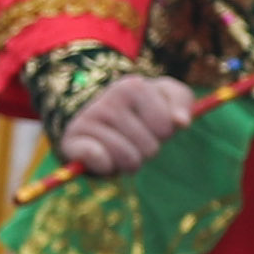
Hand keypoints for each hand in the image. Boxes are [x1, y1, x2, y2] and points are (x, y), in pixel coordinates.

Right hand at [58, 72, 197, 177]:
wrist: (96, 121)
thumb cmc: (140, 111)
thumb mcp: (165, 98)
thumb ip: (181, 102)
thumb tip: (181, 123)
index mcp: (133, 86)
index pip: (166, 127)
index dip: (163, 133)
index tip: (151, 124)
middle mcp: (107, 99)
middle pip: (150, 148)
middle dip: (147, 149)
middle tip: (134, 139)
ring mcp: (87, 119)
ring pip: (128, 159)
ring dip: (130, 162)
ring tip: (122, 148)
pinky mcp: (71, 140)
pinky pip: (95, 158)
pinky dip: (104, 166)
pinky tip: (104, 160)